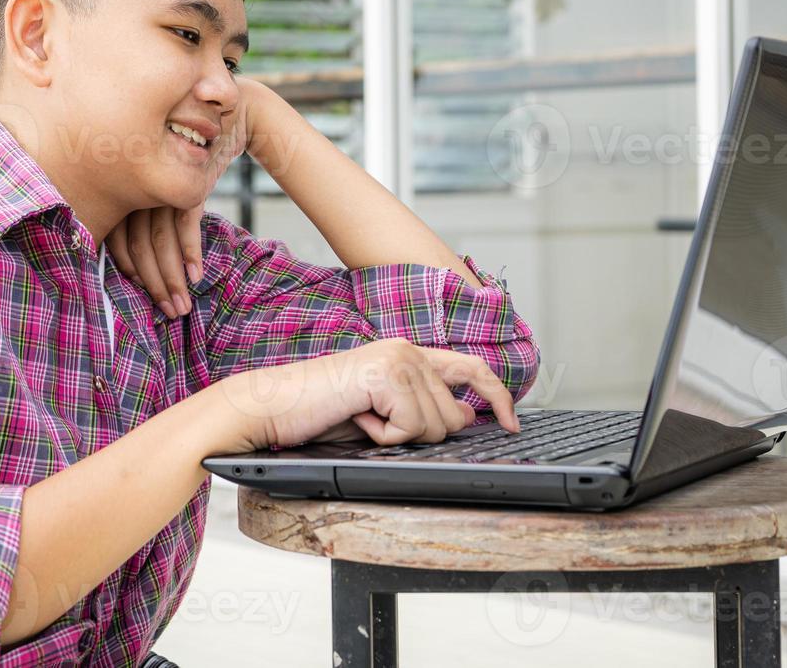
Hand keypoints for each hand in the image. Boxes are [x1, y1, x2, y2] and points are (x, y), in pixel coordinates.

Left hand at [106, 80, 262, 316]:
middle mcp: (138, 188)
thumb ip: (150, 212)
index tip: (146, 295)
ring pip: (161, 242)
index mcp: (126, 190)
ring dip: (173, 278)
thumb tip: (140, 258)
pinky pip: (185, 223)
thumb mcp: (164, 181)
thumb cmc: (189, 153)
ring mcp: (163, 185)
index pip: (120, 242)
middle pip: (141, 248)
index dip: (133, 273)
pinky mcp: (189, 182)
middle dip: (156, 285)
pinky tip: (195, 275)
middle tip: (169, 314)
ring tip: (182, 306)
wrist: (223, 117)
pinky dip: (190, 251)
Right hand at [208, 337, 520, 453]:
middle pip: (454, 416)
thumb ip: (423, 407)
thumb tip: (468, 416)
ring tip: (361, 418)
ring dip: (397, 436)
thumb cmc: (321, 412)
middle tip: (377, 424)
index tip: (512, 424)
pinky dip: (383, 436)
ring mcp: (399, 358)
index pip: (472, 368)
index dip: (498, 396)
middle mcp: (409, 349)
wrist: (275, 406)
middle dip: (421, 434)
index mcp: (410, 353)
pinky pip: (409, 428)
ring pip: (435, 426)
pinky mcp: (385, 375)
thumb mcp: (384, 411)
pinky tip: (357, 418)